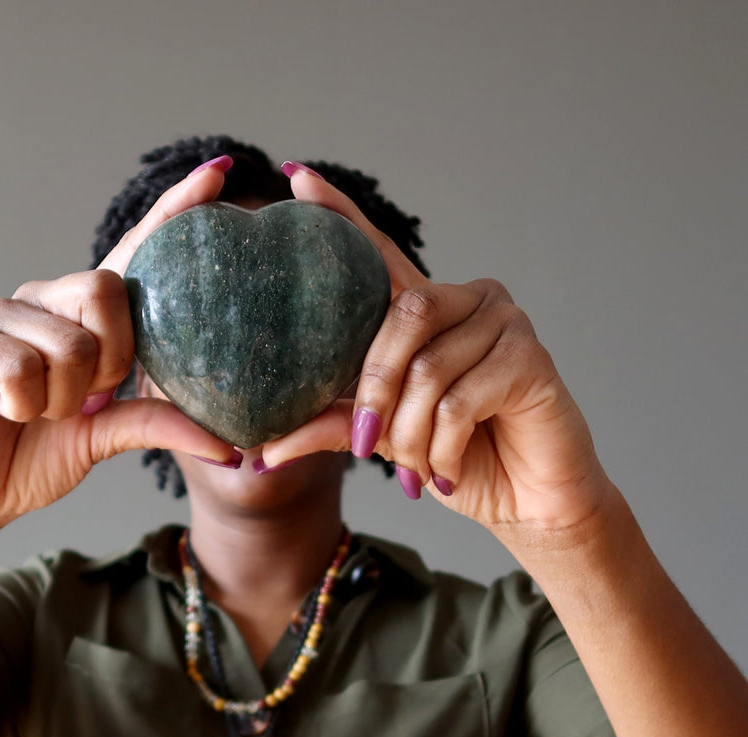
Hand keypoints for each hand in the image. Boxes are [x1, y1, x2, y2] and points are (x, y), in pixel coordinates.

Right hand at [0, 164, 237, 533]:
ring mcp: (1, 313)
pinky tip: (9, 412)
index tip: (220, 173)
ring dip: (63, 399)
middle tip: (86, 398)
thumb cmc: (44, 452)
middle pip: (106, 291)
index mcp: (85, 313)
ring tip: (41, 412)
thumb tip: (233, 446)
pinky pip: (22, 366)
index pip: (133, 252)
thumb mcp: (110, 434)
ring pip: (69, 343)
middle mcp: (45, 299)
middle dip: (110, 361)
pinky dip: (27, 405)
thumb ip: (161, 422)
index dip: (172, 212)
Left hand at [262, 169, 616, 536]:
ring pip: (429, 368)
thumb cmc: (456, 458)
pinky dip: (440, 446)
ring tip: (414, 466)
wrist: (524, 504)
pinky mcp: (532, 357)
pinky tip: (443, 470)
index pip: (378, 251)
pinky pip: (461, 400)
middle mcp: (467, 300)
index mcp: (426, 310)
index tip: (295, 177)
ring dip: (409, 432)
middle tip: (364, 442)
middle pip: (400, 316)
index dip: (340, 213)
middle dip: (374, 388)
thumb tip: (261, 452)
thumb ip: (331, 427)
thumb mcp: (383, 438)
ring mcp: (504, 322)